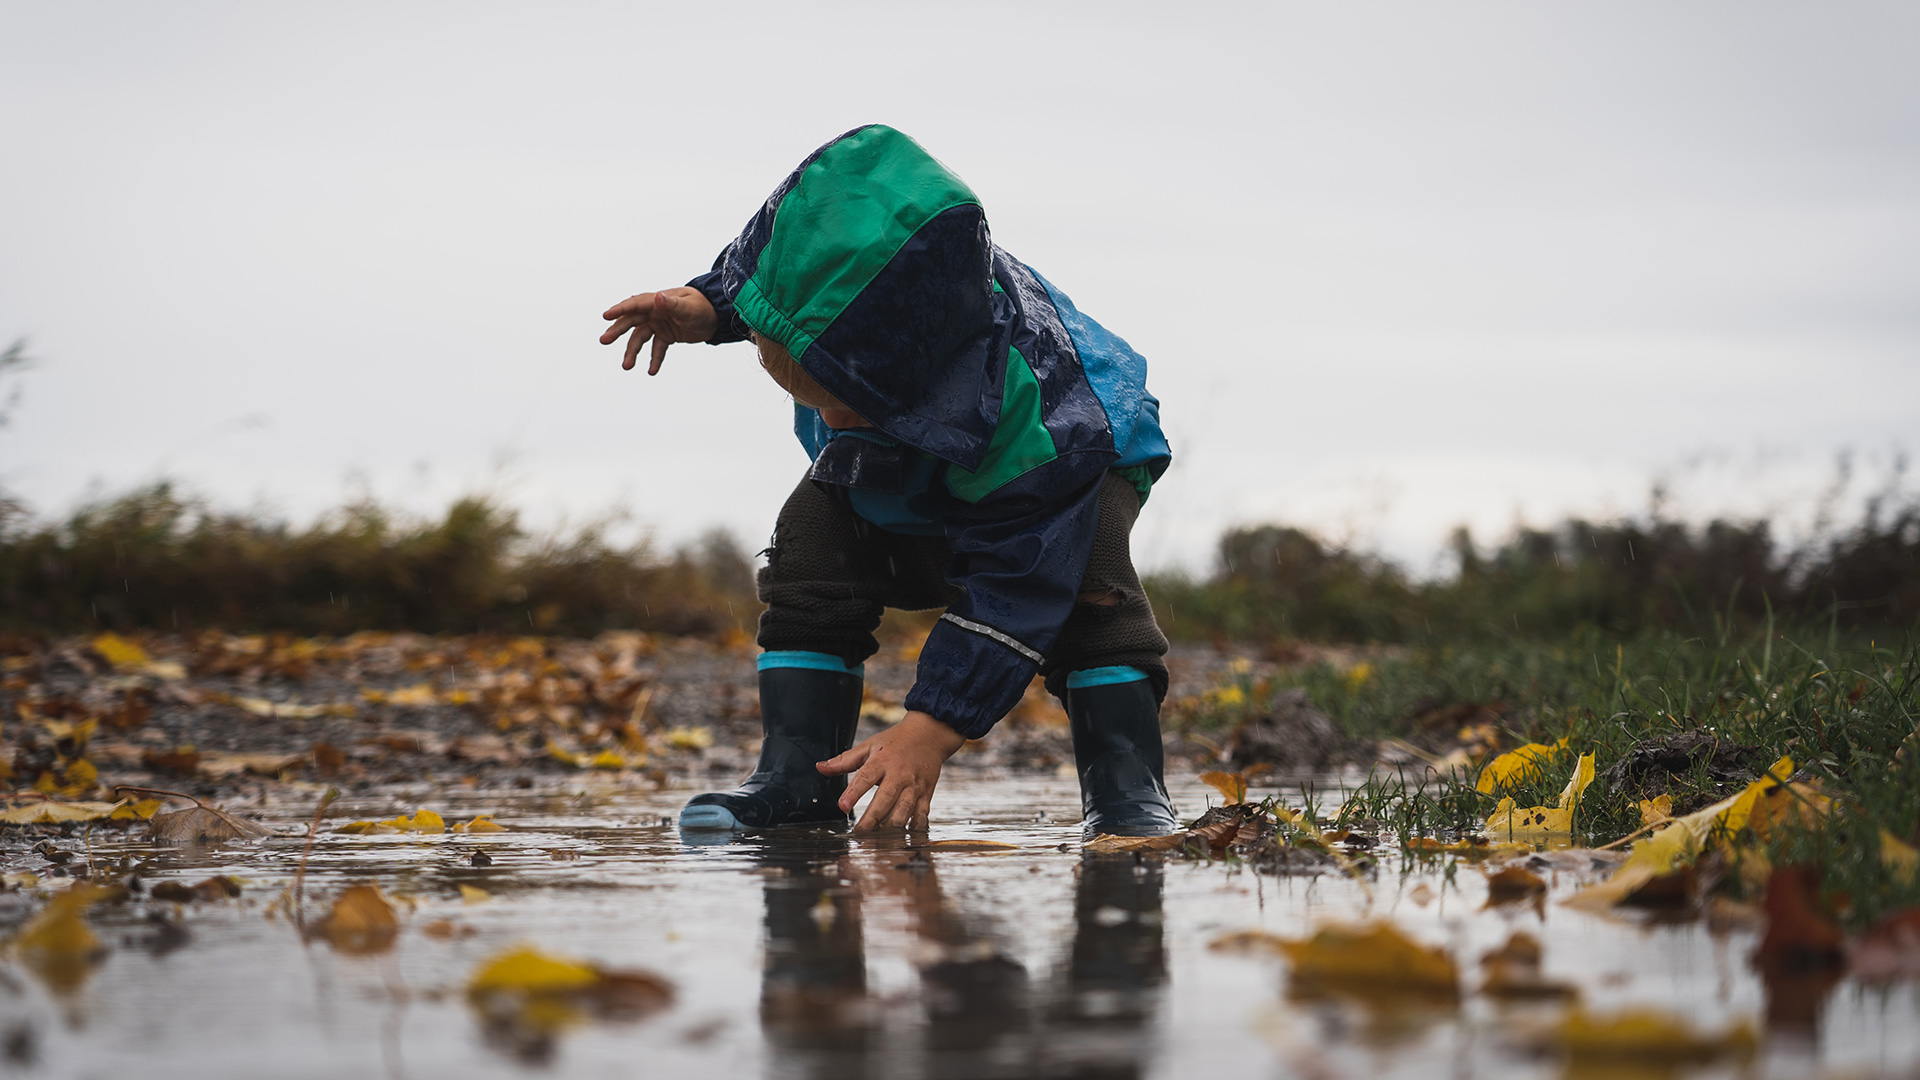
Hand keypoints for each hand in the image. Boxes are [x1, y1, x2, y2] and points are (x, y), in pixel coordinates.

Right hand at [599, 288, 718, 373]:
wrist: (716, 316)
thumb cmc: (703, 307)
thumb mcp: (689, 307)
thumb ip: (673, 304)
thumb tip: (658, 297)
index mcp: (657, 302)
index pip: (635, 305)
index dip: (620, 310)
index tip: (606, 316)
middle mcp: (654, 312)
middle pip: (631, 322)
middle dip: (617, 331)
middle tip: (604, 341)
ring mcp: (659, 324)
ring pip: (641, 339)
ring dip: (633, 352)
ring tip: (627, 367)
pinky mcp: (666, 336)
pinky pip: (657, 349)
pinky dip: (654, 359)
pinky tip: (651, 371)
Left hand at [818, 711, 966, 830]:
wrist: (928, 735)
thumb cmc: (895, 742)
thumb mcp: (868, 746)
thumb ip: (844, 760)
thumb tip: (820, 767)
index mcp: (882, 761)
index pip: (865, 777)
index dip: (854, 793)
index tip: (843, 806)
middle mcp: (899, 775)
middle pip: (885, 798)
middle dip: (873, 817)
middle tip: (859, 831)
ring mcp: (914, 786)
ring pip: (904, 810)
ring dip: (891, 826)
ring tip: (878, 838)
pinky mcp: (925, 794)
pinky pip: (921, 815)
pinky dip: (913, 827)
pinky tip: (902, 836)